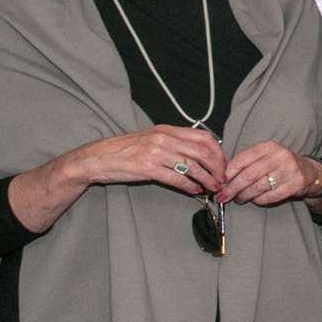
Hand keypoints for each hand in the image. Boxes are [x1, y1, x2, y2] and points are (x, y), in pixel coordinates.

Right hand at [60, 124, 225, 195]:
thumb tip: (197, 154)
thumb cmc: (126, 150)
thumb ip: (173, 143)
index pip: (203, 136)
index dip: (218, 152)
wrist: (99, 157)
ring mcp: (156, 152)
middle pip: (202, 151)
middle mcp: (164, 138)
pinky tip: (194, 191)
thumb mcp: (152, 139)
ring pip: (192, 166)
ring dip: (207, 179)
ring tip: (212, 188)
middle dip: (217, 167)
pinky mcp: (148, 168)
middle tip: (221, 179)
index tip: (222, 164)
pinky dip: (189, 186)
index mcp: (167, 129)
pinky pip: (176, 178)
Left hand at [220, 141, 320, 205]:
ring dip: (244, 195)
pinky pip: (271, 196)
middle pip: (249, 174)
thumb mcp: (265, 156)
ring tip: (238, 199)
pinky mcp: (295, 184)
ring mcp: (289, 170)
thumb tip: (223, 176)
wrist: (308, 171)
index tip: (221, 181)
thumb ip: (247, 162)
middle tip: (224, 195)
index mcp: (268, 147)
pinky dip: (259, 200)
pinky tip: (255, 200)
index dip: (229, 172)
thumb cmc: (280, 165)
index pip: (243, 158)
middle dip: (233, 187)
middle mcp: (279, 156)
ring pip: (259, 186)